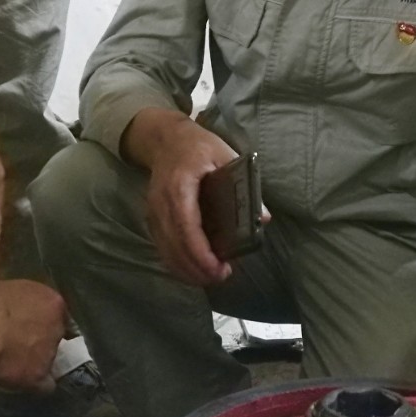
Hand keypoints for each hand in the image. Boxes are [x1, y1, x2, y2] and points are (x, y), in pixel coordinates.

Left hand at [0, 280, 65, 391]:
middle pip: (44, 315)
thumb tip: (49, 382)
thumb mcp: (33, 379)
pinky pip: (4, 302)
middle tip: (21, 346)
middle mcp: (44, 291)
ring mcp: (19, 284)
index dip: (51, 345)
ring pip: (23, 307)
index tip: (39, 355)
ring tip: (3, 338)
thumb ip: (47, 380)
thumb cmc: (9, 354)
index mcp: (59, 310)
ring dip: (17, 319)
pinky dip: (0, 313)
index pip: (63, 330)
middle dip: (36, 329)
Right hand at [122, 109, 237, 286]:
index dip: (200, 251)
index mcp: (179, 185)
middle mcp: (161, 202)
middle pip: (174, 244)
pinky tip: (193, 270)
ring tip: (210, 277)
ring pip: (165, 249)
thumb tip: (264, 217)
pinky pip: (161, 246)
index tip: (218, 268)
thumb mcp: (225, 154)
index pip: (185, 225)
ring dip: (186, 269)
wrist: (165, 138)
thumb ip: (245, 183)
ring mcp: (153, 211)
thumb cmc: (197, 145)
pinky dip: (176, 262)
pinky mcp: (151, 218)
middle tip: (220, 277)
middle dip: (196, 267)